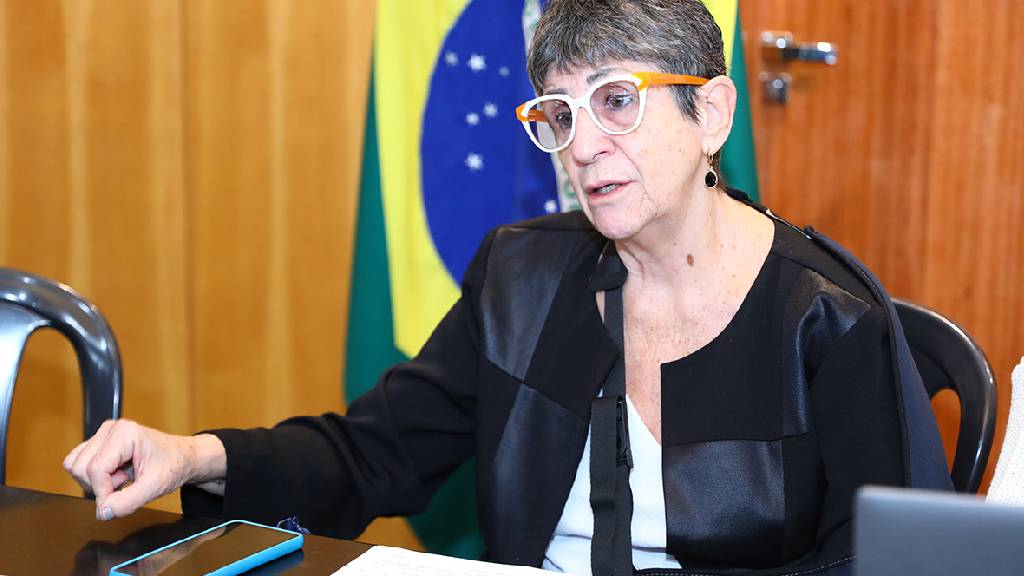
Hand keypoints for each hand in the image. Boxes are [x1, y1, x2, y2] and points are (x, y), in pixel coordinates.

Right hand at [63, 419, 224, 520]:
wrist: (181, 457)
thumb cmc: (172, 465)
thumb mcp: (155, 487)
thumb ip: (128, 502)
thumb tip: (103, 512)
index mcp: (125, 433)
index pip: (95, 469)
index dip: (102, 492)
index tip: (115, 504)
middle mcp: (111, 429)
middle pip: (80, 467)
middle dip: (100, 485)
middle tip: (126, 484)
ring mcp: (103, 434)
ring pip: (75, 466)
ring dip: (96, 481)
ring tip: (122, 478)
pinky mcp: (99, 442)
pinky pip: (78, 465)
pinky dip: (95, 477)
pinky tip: (116, 475)